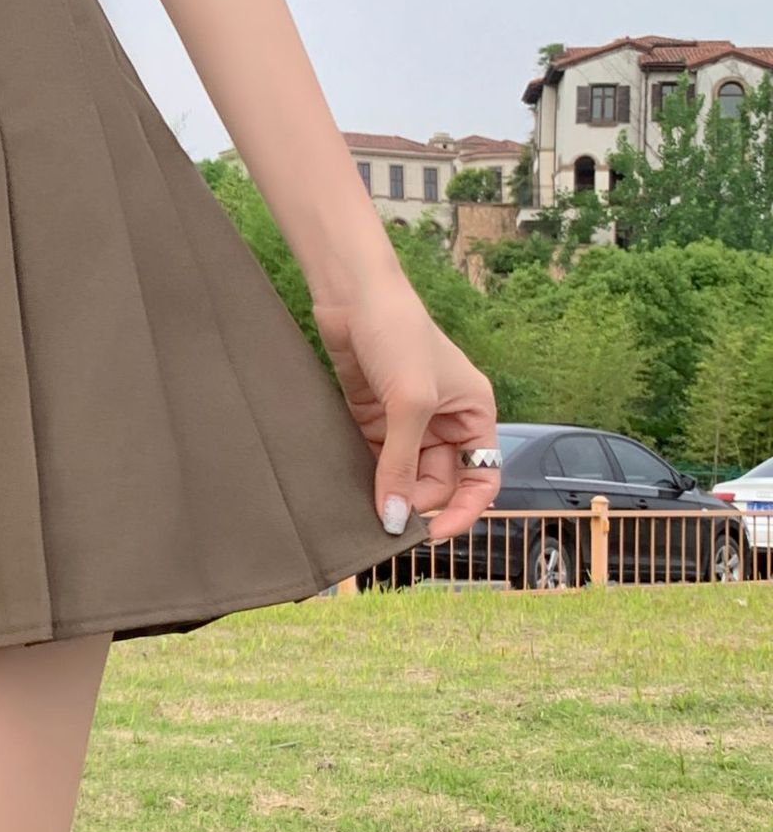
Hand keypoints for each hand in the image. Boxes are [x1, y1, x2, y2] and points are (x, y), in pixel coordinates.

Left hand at [312, 282, 500, 541]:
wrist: (352, 295)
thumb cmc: (399, 334)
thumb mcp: (410, 403)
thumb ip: (403, 464)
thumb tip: (396, 518)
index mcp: (474, 414)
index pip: (482, 479)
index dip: (462, 511)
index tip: (432, 535)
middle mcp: (445, 420)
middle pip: (438, 482)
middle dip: (416, 502)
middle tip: (386, 521)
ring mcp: (408, 420)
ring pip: (404, 473)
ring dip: (388, 492)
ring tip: (365, 511)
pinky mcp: (374, 415)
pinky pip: (375, 458)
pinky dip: (366, 475)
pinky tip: (350, 489)